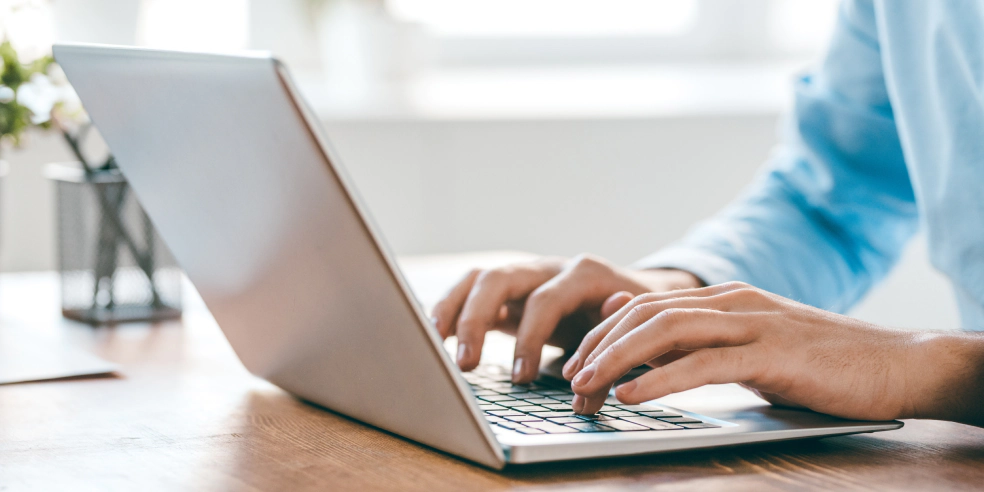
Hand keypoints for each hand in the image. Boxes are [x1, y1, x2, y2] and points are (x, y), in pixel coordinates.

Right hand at [430, 254, 702, 382]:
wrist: (641, 297)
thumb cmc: (636, 319)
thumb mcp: (636, 330)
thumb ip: (616, 345)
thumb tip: (600, 361)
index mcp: (583, 273)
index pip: (545, 300)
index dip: (529, 339)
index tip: (520, 378)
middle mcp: (549, 268)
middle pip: (499, 278)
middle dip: (476, 319)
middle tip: (465, 364)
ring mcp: (527, 276)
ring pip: (478, 278)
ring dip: (453, 308)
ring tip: (434, 343)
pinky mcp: (512, 292)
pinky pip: (472, 291)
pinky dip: (451, 309)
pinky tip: (435, 335)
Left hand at [564, 281, 983, 424]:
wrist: (897, 363)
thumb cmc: (821, 364)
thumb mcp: (750, 348)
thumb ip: (698, 340)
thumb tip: (638, 334)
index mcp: (725, 299)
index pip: (645, 306)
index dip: (603, 333)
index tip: (575, 362)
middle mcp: (733, 302)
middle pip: (645, 314)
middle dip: (599, 345)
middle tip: (568, 378)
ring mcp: (753, 323)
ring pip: (666, 331)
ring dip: (617, 359)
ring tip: (585, 385)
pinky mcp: (773, 353)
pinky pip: (704, 363)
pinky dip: (659, 379)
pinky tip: (631, 395)